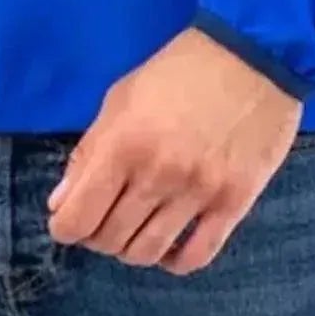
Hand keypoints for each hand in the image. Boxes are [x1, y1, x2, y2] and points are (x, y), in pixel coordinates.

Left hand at [46, 25, 303, 275]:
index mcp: (124, 142)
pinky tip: (168, 242)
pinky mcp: (233, 203)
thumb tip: (61, 202)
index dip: (65, 226)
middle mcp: (158, 174)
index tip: (69, 219)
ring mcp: (198, 192)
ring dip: (131, 249)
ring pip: (148, 254)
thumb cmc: (180, 70)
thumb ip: (89, 150)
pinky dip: (173, 260)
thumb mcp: (122, 96)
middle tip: (105, 215)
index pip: (78, 217)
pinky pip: (195, 256)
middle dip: (97, 235)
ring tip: (135, 226)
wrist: (253, 55)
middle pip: (110, 239)